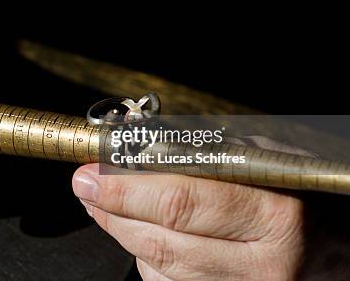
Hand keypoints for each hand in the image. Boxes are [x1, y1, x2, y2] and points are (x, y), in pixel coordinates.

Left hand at [73, 164, 303, 279]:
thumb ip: (200, 149)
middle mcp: (262, 267)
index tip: (90, 174)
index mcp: (276, 216)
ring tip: (105, 205)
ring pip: (159, 268)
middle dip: (112, 211)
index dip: (125, 190)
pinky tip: (140, 233)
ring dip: (122, 233)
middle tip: (86, 186)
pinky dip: (146, 258)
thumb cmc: (303, 192)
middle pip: (161, 241)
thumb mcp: (265, 157)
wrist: (344, 247)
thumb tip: (133, 141)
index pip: (179, 204)